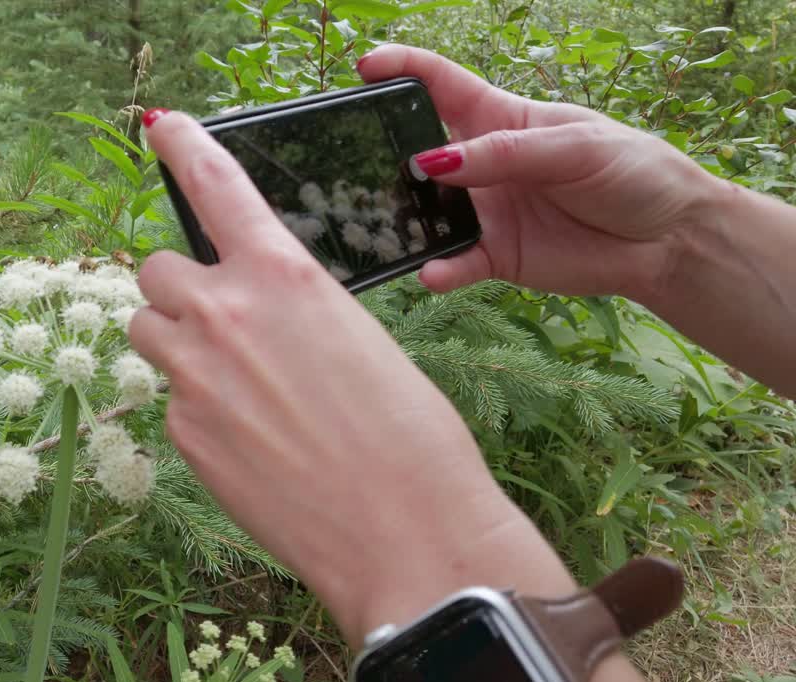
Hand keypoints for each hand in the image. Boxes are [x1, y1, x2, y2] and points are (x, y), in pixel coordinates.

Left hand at [131, 109, 573, 640]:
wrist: (405, 530)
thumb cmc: (409, 433)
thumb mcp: (354, 337)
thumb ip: (289, 310)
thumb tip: (254, 317)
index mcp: (283, 274)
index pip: (217, 186)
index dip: (184, 148)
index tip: (161, 128)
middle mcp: (225, 313)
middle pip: (154, 270)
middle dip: (180, 289)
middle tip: (220, 322)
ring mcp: (193, 376)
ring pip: (147, 331)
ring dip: (175, 341)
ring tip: (232, 383)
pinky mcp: (181, 435)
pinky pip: (169, 400)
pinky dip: (197, 409)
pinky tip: (250, 441)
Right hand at [357, 44, 720, 302]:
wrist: (669, 238)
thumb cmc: (631, 171)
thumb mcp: (576, 147)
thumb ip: (505, 154)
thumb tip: (433, 163)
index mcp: (501, 118)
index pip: (442, 85)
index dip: (403, 69)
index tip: (365, 68)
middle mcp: (482, 164)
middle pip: (418, 151)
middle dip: (383, 151)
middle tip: (352, 161)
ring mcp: (485, 211)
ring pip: (427, 213)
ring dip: (404, 218)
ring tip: (384, 224)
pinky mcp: (495, 256)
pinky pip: (456, 262)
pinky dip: (440, 269)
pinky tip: (432, 273)